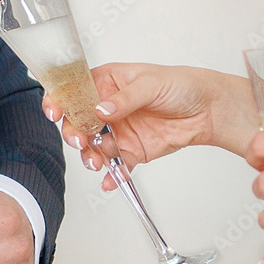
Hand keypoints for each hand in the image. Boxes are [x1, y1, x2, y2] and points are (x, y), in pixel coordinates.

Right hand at [42, 63, 257, 189]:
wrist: (209, 110)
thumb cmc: (182, 85)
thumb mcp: (152, 83)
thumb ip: (125, 98)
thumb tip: (101, 109)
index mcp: (107, 82)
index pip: (74, 90)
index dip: (59, 100)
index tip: (54, 111)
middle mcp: (107, 108)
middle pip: (78, 122)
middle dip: (74, 133)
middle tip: (81, 140)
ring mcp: (117, 131)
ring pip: (93, 146)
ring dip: (90, 156)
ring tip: (97, 161)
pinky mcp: (131, 151)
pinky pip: (115, 165)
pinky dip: (110, 175)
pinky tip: (109, 181)